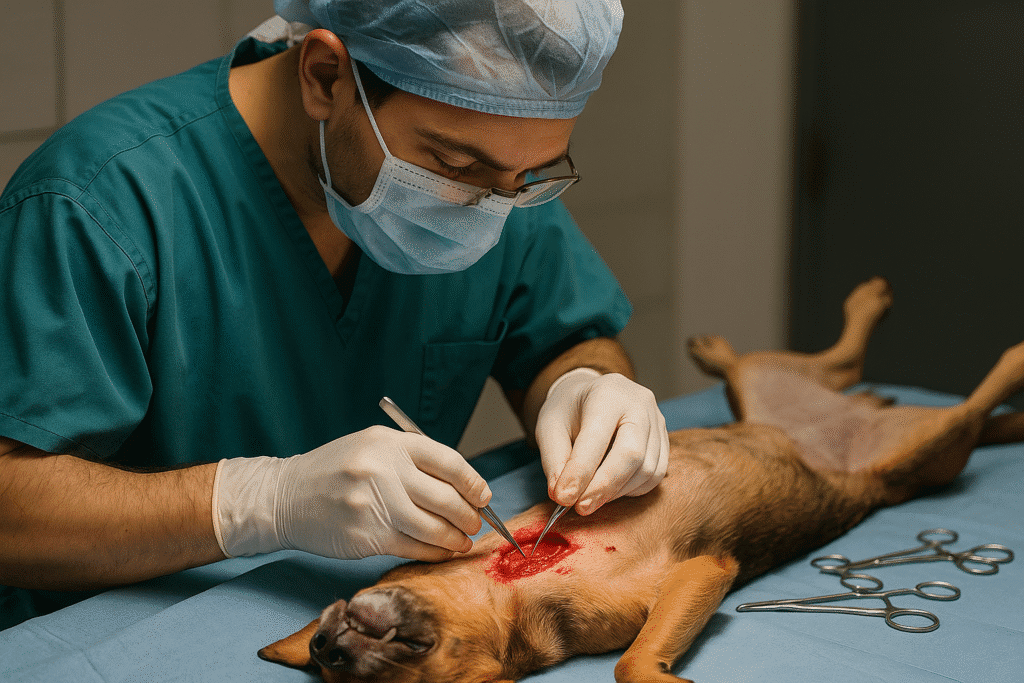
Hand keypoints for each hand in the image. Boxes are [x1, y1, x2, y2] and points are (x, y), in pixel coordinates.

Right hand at [212, 426, 491, 561]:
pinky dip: (433, 552)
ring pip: (433, 528)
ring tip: (461, 541)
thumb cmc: (335, 470)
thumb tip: (463, 486)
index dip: (474, 483)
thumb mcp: (372, 446)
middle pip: (446, 498)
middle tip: (475, 523)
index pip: (449, 463)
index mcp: (391, 443)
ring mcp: (375, 504)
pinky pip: (413, 547)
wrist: (284, 496)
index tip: (484, 496)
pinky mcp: (367, 536)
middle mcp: (384, 470)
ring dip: (455, 538)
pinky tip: (440, 552)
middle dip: (469, 515)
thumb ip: (413, 460)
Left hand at [536, 368, 668, 514]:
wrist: (592, 394)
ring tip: (590, 497)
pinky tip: (609, 490)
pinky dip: (631, 489)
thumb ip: (554, 459)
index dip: (580, 472)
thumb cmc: (569, 410)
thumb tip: (562, 495)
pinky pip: (655, 475)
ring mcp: (657, 422)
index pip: (597, 438)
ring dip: (616, 492)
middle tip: (580, 507)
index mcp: (607, 394)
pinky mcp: (664, 441)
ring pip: (647, 470)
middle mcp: (639, 404)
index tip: (563, 498)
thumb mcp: (549, 426)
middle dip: (604, 487)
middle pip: (632, 455)